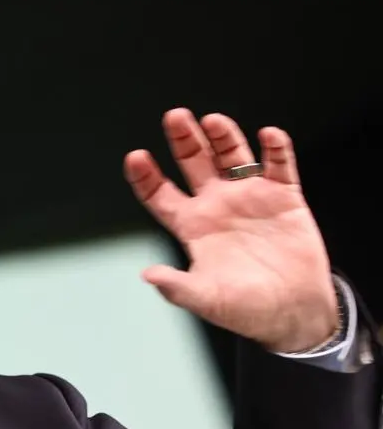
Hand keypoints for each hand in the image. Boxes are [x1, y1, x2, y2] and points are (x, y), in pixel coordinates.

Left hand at [124, 108, 338, 352]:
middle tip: (174, 117)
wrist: (292, 311)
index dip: (146, 176)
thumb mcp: (206, 299)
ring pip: (233, 156)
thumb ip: (177, 287)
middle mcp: (217, 206)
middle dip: (184, 140)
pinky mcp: (284, 198)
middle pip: (195, 163)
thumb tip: (148, 275)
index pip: (161, 195)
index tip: (135, 157)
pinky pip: (280, 166)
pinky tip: (268, 136)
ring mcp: (250, 198)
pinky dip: (276, 149)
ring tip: (213, 121)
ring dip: (224, 137)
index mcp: (193, 226)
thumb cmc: (245, 308)